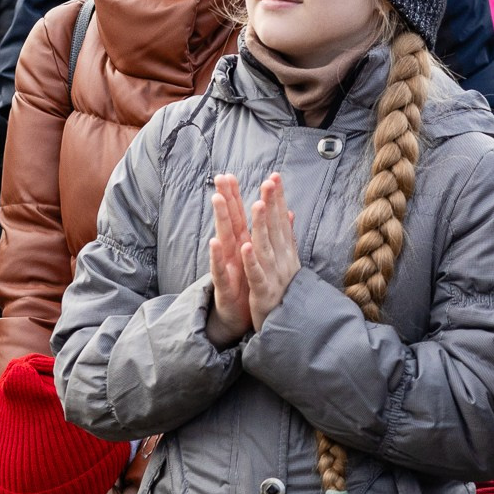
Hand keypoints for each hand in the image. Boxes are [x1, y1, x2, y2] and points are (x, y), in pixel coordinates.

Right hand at [204, 174, 251, 346]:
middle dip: (226, 199)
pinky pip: (220, 269)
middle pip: (229, 221)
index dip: (237, 195)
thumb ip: (262, 237)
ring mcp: (227, 268)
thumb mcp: (256, 260)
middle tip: (221, 177)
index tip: (232, 173)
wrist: (238, 320)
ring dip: (221, 219)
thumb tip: (278, 214)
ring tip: (219, 199)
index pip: (239, 216)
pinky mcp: (224, 286)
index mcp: (243, 246)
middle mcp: (232, 253)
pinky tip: (215, 242)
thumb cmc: (248, 287)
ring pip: (223, 240)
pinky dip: (218, 256)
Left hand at [240, 173, 299, 320]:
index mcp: (284, 254)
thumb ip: (286, 238)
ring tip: (257, 203)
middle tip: (269, 180)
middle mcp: (281, 262)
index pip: (280, 221)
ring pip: (266, 247)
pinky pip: (256, 275)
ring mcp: (273, 276)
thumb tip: (288, 213)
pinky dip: (251, 261)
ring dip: (261, 225)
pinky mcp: (263, 293)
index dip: (278, 199)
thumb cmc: (282, 293)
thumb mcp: (285, 264)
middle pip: (274, 228)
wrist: (286, 328)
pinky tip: (245, 246)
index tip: (274, 176)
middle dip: (272, 203)